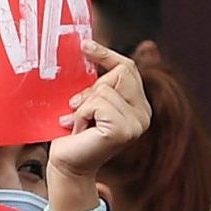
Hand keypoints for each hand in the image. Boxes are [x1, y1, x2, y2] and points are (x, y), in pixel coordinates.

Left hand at [45, 39, 150, 210]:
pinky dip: (81, 114)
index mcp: (139, 106)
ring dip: (83, 105)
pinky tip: (79, 130)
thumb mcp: (89, 102)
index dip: (107, 54)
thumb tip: (88, 45)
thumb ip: (98, 83)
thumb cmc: (74, 134)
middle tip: (77, 107)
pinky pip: (98, 103)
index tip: (85, 45)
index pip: (128, 68)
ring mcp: (137, 123)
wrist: (66, 165)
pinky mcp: (123, 130)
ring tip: (78, 123)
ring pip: (105, 89)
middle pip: (120, 73)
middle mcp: (144, 114)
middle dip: (92, 87)